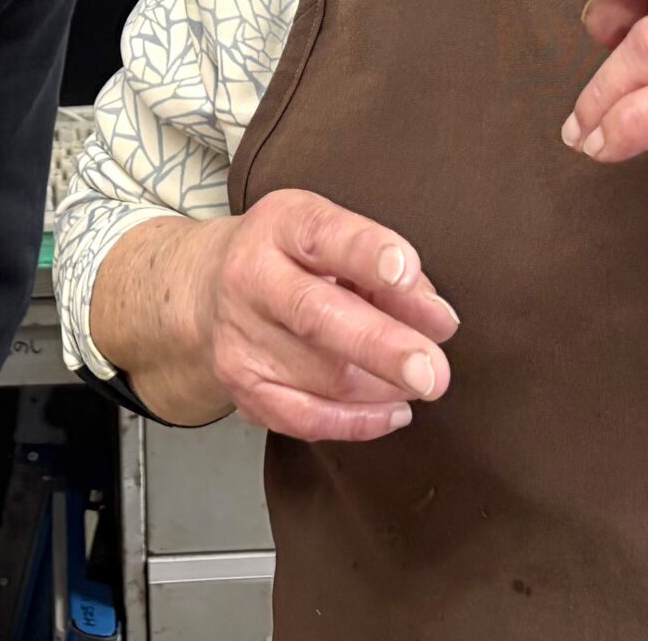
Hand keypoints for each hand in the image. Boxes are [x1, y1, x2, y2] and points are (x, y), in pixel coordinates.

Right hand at [183, 190, 460, 441]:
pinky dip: (359, 422)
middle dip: (380, 345)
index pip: (324, 234)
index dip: (366, 251)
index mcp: (282, 226)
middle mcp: (251, 278)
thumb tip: (439, 322)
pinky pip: (306, 417)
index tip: (405, 268)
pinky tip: (396, 410)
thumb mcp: (339, 238)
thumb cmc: (296, 259)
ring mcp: (241, 337)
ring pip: (323, 376)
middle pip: (317, 315)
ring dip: (385, 386)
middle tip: (432, 371)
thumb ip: (391, 273)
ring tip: (424, 379)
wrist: (207, 289)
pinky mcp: (242, 386)